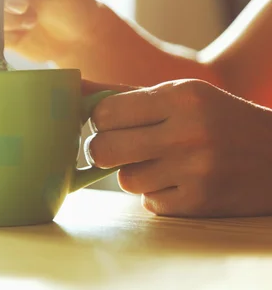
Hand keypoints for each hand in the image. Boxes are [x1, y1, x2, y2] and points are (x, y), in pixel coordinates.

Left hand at [84, 78, 271, 217]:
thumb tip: (71, 86)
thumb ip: (123, 93)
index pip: (104, 112)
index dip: (100, 121)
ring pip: (125, 179)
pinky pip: (149, 202)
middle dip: (103, 150)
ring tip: (162, 162)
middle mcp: (187, 132)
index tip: (109, 123)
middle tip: (117, 146)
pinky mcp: (200, 203)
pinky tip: (181, 180)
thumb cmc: (217, 118)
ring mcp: (195, 171)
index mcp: (180, 97)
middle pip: (103, 150)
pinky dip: (158, 194)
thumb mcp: (179, 94)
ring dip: (135, 173)